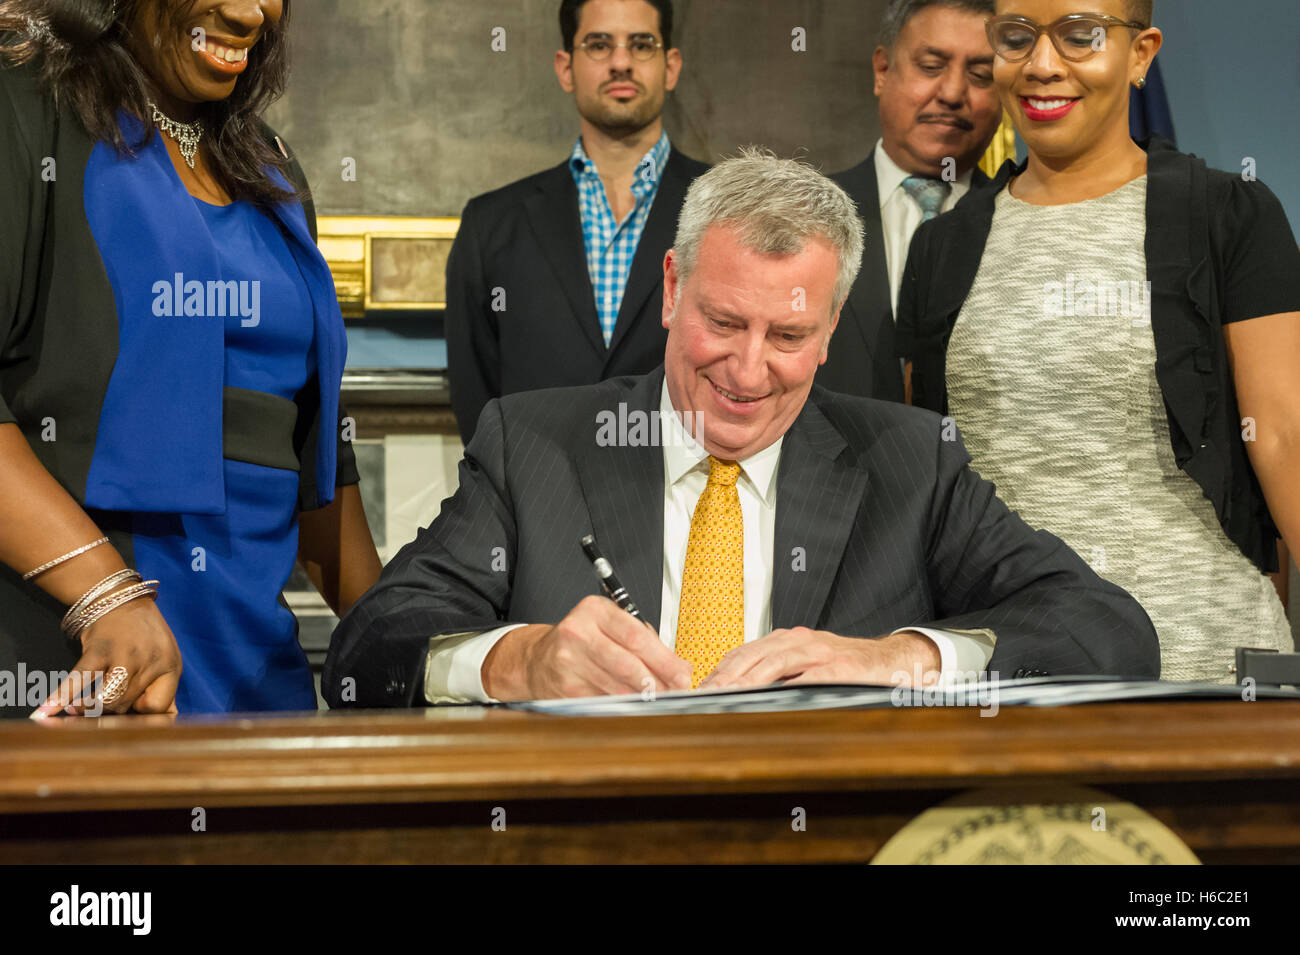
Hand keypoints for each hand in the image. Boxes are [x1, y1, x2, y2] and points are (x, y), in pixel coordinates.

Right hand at [30, 598, 182, 718]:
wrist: (121, 598)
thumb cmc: (145, 636)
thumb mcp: (165, 659)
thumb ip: (164, 690)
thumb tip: (168, 722)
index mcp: (169, 666)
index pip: (157, 707)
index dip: (141, 715)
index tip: (129, 714)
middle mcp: (149, 661)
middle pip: (126, 705)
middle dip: (110, 714)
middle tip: (96, 715)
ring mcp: (123, 655)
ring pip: (106, 699)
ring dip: (88, 709)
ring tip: (76, 712)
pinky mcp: (97, 650)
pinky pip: (78, 680)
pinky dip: (59, 698)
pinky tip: (44, 714)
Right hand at [481, 595, 692, 700]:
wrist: (538, 659)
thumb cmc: (582, 640)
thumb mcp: (608, 625)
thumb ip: (643, 640)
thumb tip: (678, 667)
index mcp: (595, 611)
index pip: (636, 636)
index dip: (664, 659)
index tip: (682, 673)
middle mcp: (578, 633)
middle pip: (628, 664)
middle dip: (658, 682)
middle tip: (676, 691)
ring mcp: (569, 662)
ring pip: (617, 687)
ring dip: (644, 698)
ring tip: (660, 700)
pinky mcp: (565, 688)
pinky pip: (604, 701)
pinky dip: (624, 707)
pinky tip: (635, 707)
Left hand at [697, 627, 941, 689]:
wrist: (891, 660)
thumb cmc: (845, 666)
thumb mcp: (806, 664)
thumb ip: (777, 673)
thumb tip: (738, 693)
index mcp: (788, 640)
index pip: (744, 653)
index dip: (721, 670)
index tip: (701, 689)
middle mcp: (800, 641)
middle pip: (753, 655)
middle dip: (726, 676)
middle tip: (706, 694)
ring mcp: (820, 653)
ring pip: (776, 662)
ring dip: (750, 680)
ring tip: (730, 694)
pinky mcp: (840, 668)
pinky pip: (811, 677)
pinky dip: (791, 686)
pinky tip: (775, 698)